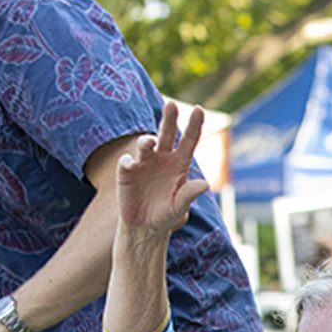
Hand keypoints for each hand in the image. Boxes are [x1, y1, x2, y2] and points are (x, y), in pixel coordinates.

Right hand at [116, 102, 211, 234]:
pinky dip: (128, 161)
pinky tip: (130, 163)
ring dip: (146, 141)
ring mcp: (144, 162)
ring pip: (146, 144)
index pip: (189, 139)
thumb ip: (189, 195)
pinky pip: (127, 162)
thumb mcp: (179, 208)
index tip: (198, 109)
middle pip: (167, 133)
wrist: (144, 227)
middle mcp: (163, 157)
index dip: (195, 124)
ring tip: (149, 142)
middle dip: (169, 119)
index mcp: (180, 162)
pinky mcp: (127, 172)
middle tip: (171, 104)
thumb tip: (204, 184)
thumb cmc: (166, 215)